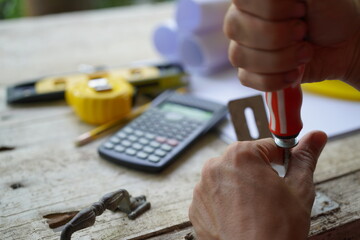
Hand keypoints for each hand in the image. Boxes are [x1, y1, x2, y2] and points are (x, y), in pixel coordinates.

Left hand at [189, 131, 327, 239]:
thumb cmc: (276, 229)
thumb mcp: (299, 189)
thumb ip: (305, 158)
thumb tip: (315, 138)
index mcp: (240, 155)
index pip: (268, 147)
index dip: (283, 160)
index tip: (287, 171)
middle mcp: (215, 167)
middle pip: (246, 162)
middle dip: (261, 174)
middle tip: (273, 196)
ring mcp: (202, 188)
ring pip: (230, 179)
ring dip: (242, 188)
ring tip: (256, 209)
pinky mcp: (196, 207)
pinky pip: (215, 197)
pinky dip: (227, 204)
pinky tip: (241, 217)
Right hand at [223, 0, 359, 90]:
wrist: (343, 44)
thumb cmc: (330, 14)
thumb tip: (272, 1)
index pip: (241, 0)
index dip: (270, 9)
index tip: (298, 11)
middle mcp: (243, 19)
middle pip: (236, 29)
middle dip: (278, 36)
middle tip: (302, 33)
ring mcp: (243, 46)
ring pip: (241, 56)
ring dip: (280, 60)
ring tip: (303, 52)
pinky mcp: (249, 71)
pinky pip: (247, 79)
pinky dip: (275, 80)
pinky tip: (293, 72)